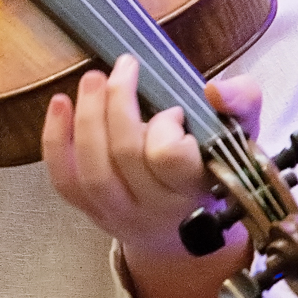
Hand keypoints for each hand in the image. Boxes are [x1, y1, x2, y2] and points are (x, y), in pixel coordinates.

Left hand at [42, 57, 262, 297]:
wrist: (189, 230)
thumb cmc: (213, 168)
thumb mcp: (241, 134)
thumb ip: (242, 102)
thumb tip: (214, 89)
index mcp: (195, 188)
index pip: (169, 156)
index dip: (166, 126)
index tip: (175, 111)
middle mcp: (156, 209)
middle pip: (124, 154)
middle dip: (120, 103)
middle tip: (125, 68)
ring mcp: (119, 214)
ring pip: (92, 170)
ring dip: (87, 117)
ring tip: (94, 79)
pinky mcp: (91, 212)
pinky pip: (64, 181)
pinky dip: (55, 141)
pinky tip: (60, 103)